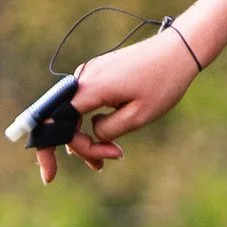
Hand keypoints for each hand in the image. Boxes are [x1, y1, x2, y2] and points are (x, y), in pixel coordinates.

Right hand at [37, 26, 198, 184]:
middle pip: (61, 119)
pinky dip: (89, 121)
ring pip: (73, 111)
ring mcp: (90, 73)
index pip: (56, 123)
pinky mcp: (98, 73)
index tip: (54, 175)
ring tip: (107, 157)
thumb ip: (107, 131)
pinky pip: (84, 102)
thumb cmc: (162, 83)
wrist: (178, 51)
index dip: (48, 150)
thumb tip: (92, 134)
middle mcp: (83, 77)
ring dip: (84, 136)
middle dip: (74, 146)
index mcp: (90, 88)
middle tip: (98, 167)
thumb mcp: (137, 117)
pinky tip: (102, 137)